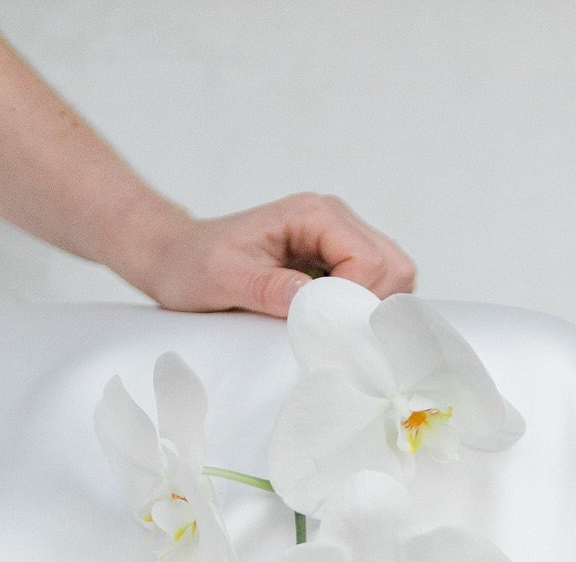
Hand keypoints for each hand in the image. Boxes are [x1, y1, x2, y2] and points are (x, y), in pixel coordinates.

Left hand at [120, 192, 417, 316]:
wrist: (180, 257)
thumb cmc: (195, 265)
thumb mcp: (222, 279)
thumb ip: (267, 287)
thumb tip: (310, 301)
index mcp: (312, 214)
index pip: (368, 260)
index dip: (357, 302)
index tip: (328, 328)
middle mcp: (335, 219)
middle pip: (395, 267)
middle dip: (375, 307)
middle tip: (339, 333)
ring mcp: (342, 239)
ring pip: (396, 278)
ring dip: (375, 310)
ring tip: (337, 329)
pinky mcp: (341, 260)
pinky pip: (380, 287)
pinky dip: (367, 311)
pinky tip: (334, 322)